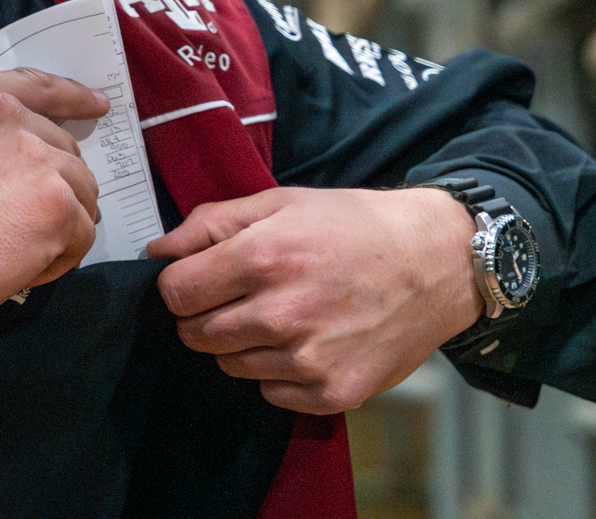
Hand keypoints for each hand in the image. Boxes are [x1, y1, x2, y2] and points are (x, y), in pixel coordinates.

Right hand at [0, 68, 105, 339]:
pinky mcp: (57, 203)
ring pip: (80, 193)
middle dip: (55, 188)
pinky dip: (60, 257)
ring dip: (59, 224)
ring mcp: (37, 158)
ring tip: (15, 251)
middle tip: (21, 225)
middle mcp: (8, 116)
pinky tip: (21, 267)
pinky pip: (81, 233)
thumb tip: (7, 161)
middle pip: (64, 151)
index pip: (35, 86)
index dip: (71, 97)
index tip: (96, 105)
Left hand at [146, 186, 482, 413]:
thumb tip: (158, 251)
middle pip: (196, 334)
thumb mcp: (279, 203)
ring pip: (230, 366)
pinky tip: (307, 341)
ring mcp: (309, 360)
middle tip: (241, 297)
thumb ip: (210, 223)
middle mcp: (282, 314)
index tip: (201, 279)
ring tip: (282, 315)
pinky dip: (278, 372)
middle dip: (206, 315)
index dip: (180, 285)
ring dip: (242, 344)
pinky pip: (270, 392)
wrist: (437, 262)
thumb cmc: (353, 226)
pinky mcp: (334, 392)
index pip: (175, 294)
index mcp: (263, 258)